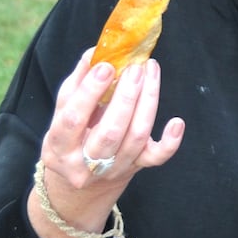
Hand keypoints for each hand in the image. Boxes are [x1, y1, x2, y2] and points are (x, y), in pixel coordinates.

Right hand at [30, 49, 183, 237]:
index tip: (106, 66)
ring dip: (148, 102)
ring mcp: (115, 169)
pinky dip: (170, 142)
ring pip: (136, 138)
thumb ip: (77, 83)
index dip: (90, 92)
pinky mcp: (137, 168)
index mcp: (60, 148)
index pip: (73, 120)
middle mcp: (87, 164)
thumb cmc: (71, 138)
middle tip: (136, 68)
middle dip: (126, 97)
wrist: (80, 184)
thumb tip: (97, 52)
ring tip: (150, 72)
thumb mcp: (63, 114)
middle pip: (111, 131)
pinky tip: (177, 121)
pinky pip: (156, 158)